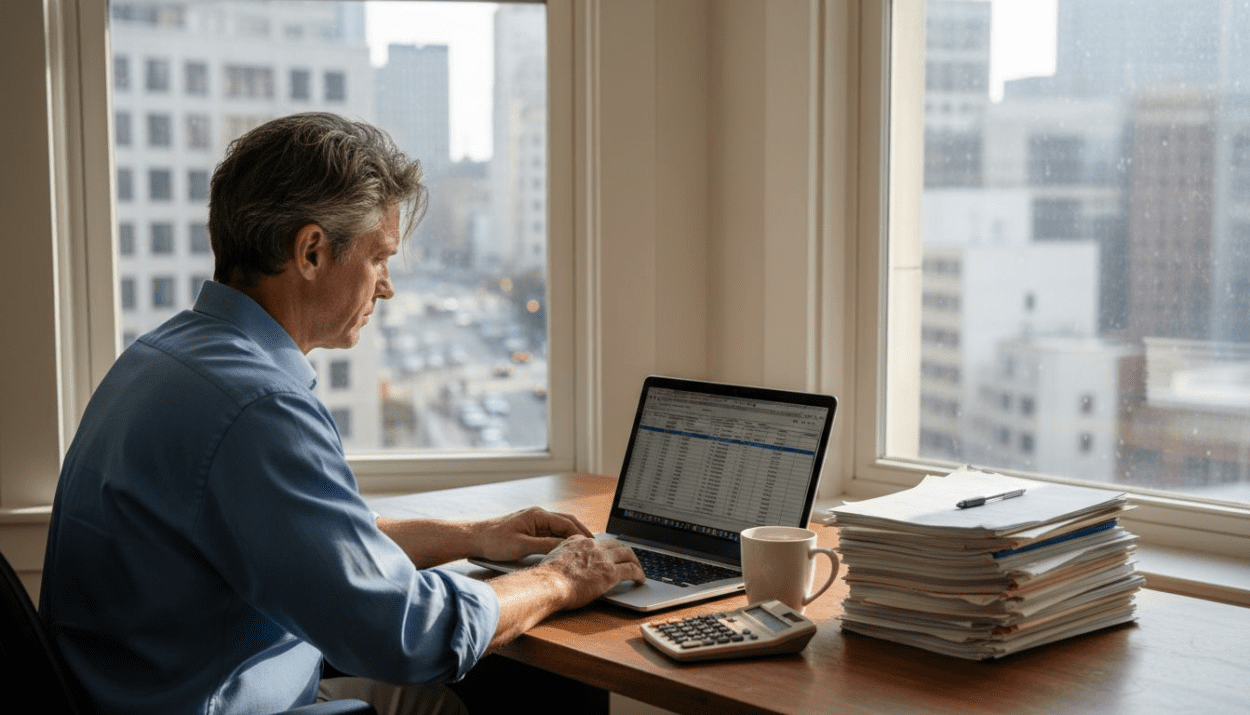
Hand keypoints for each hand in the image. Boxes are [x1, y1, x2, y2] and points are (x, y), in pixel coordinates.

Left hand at [473, 506, 593, 561]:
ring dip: (572, 536)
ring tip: (584, 548)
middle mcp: (538, 515)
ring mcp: (533, 521)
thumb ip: (546, 545)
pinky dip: (561, 539)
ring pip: (559, 527)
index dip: (581, 535)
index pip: (567, 523)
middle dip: (581, 534)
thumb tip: (566, 547)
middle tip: (595, 546)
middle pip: (566, 523)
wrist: (474, 538)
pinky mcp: (529, 529)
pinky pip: (550, 532)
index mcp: (538, 515)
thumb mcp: (522, 546)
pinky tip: (566, 549)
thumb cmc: (494, 540)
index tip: (592, 545)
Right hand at [536, 535, 645, 609]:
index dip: (606, 548)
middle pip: (616, 544)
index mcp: (578, 541)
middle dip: (625, 551)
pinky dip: (639, 574)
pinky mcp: (610, 573)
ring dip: (635, 561)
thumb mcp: (552, 558)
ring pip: (627, 553)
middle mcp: (592, 546)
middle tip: (630, 559)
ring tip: (638, 569)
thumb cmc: (546, 578)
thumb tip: (561, 562)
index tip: (609, 553)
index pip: (597, 541)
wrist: (548, 584)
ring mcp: (603, 558)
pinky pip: (631, 570)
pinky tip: (641, 580)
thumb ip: (561, 555)